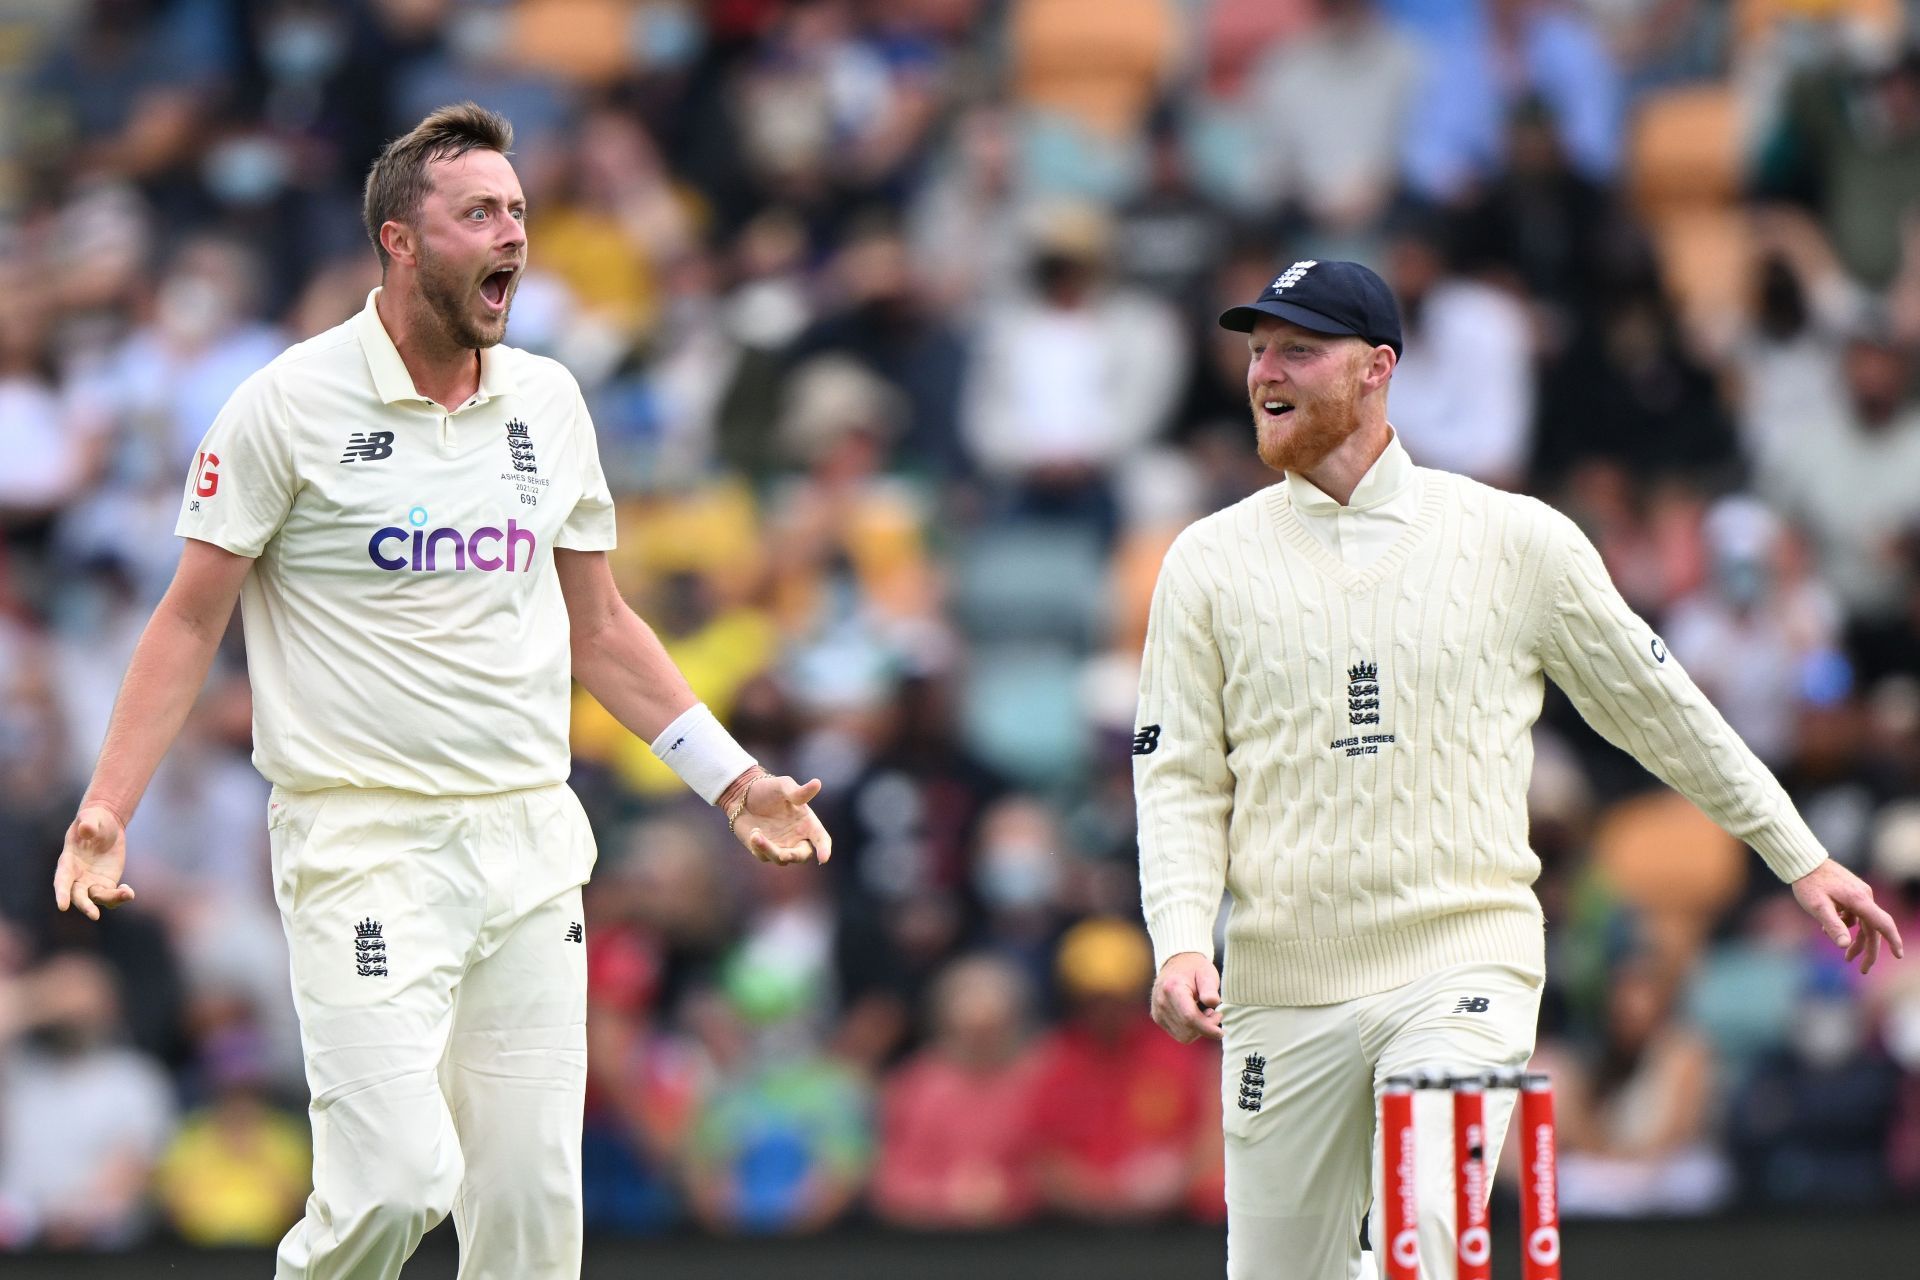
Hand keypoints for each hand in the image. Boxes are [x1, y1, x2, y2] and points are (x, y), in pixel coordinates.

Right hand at [53, 805, 135, 920]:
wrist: (107, 825)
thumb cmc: (93, 820)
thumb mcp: (90, 817)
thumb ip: (87, 823)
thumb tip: (86, 829)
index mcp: (67, 862)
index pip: (61, 880)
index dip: (61, 893)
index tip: (62, 906)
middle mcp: (77, 877)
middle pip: (79, 895)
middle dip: (85, 906)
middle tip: (94, 915)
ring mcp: (91, 882)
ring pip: (97, 898)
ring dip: (110, 899)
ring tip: (127, 894)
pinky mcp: (106, 883)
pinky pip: (111, 896)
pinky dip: (120, 896)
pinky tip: (128, 891)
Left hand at [731, 773, 831, 866]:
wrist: (741, 795)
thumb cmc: (767, 788)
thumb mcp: (783, 786)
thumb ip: (799, 791)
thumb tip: (817, 783)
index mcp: (807, 823)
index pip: (821, 839)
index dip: (824, 849)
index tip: (824, 857)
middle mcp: (796, 837)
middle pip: (803, 855)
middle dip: (795, 856)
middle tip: (783, 854)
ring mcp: (780, 846)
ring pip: (781, 858)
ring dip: (769, 850)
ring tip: (755, 834)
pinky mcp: (763, 851)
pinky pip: (764, 856)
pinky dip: (759, 847)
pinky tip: (753, 832)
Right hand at [1150, 952, 1221, 1042]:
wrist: (1176, 963)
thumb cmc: (1195, 968)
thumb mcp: (1207, 973)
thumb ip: (1210, 989)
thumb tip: (1213, 1003)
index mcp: (1172, 988)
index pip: (1190, 1017)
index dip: (1207, 1028)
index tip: (1221, 1032)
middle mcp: (1161, 1002)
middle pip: (1188, 1029)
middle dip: (1206, 1027)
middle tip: (1215, 1013)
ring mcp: (1158, 1011)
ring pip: (1183, 1036)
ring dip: (1199, 1030)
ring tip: (1205, 1012)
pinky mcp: (1158, 1018)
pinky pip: (1178, 1034)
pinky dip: (1191, 1030)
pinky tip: (1195, 1016)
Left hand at [1792, 859, 1904, 974]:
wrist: (1804, 862)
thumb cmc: (1808, 883)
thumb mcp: (1817, 907)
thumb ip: (1833, 925)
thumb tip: (1845, 945)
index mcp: (1859, 900)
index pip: (1882, 923)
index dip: (1893, 940)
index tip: (1898, 955)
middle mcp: (1864, 897)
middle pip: (1872, 929)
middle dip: (1868, 951)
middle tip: (1863, 970)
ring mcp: (1859, 894)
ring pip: (1863, 923)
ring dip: (1855, 940)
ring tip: (1846, 957)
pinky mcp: (1852, 892)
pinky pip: (1854, 915)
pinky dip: (1845, 925)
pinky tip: (1827, 930)